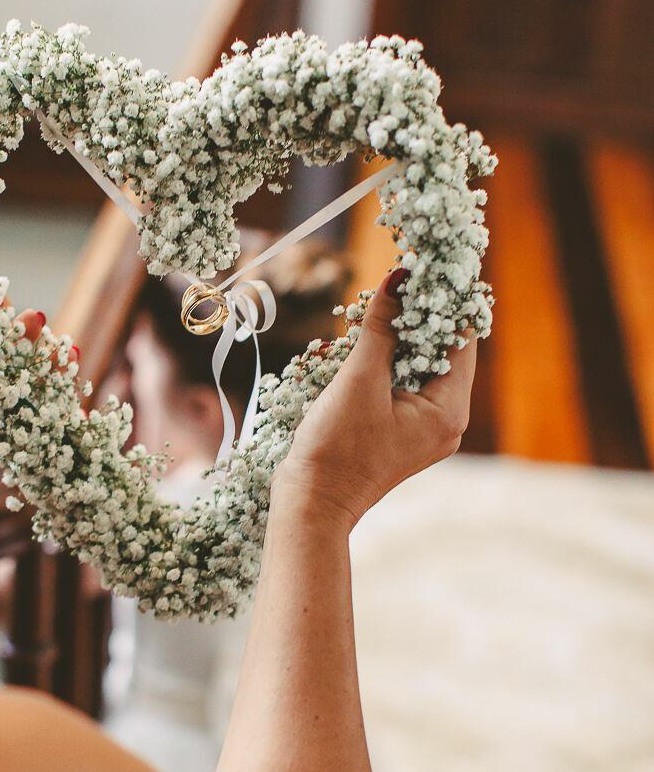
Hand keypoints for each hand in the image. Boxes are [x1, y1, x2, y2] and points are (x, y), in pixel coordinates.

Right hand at [274, 271, 476, 530]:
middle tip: (392, 285)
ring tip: (368, 315)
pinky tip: (352, 350)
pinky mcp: (398, 432)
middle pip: (440, 352)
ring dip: (392, 340)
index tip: (427, 267)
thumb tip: (400, 277)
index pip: (461, 340)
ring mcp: (422, 429)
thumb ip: (382, 327)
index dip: (445, 301)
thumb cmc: (336, 448)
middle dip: (413, 318)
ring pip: (416, 367)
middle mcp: (445, 420)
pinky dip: (380, 364)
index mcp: (449, 410)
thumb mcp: (359, 380)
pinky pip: (398, 386)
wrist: (310, 503)